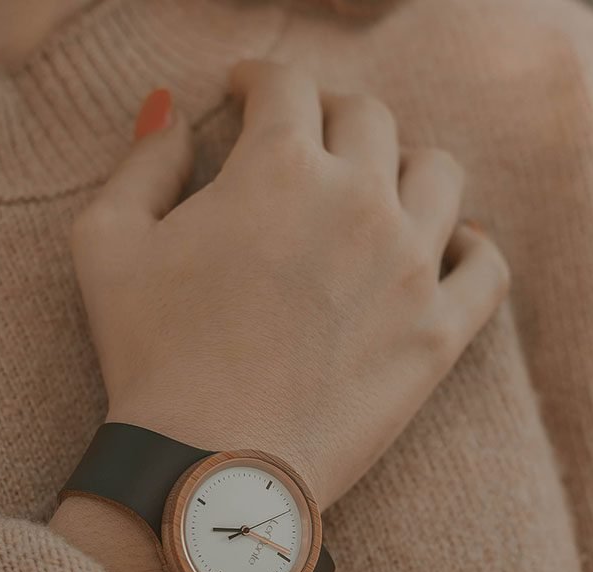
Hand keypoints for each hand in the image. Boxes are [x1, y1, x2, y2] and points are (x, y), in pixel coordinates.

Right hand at [70, 58, 509, 510]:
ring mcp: (408, 267)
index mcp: (277, 167)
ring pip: (437, 174)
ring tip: (373, 193)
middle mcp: (357, 199)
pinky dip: (469, 246)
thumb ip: (141, 162)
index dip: (259, 80)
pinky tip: (440, 250)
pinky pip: (487, 264)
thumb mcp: (106, 246)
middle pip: (367, 118)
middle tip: (303, 142)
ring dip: (403, 168)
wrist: (208, 470)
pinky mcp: (437, 334)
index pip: (286, 86)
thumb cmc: (149, 360)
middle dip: (327, 117)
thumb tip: (169, 109)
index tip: (246, 94)